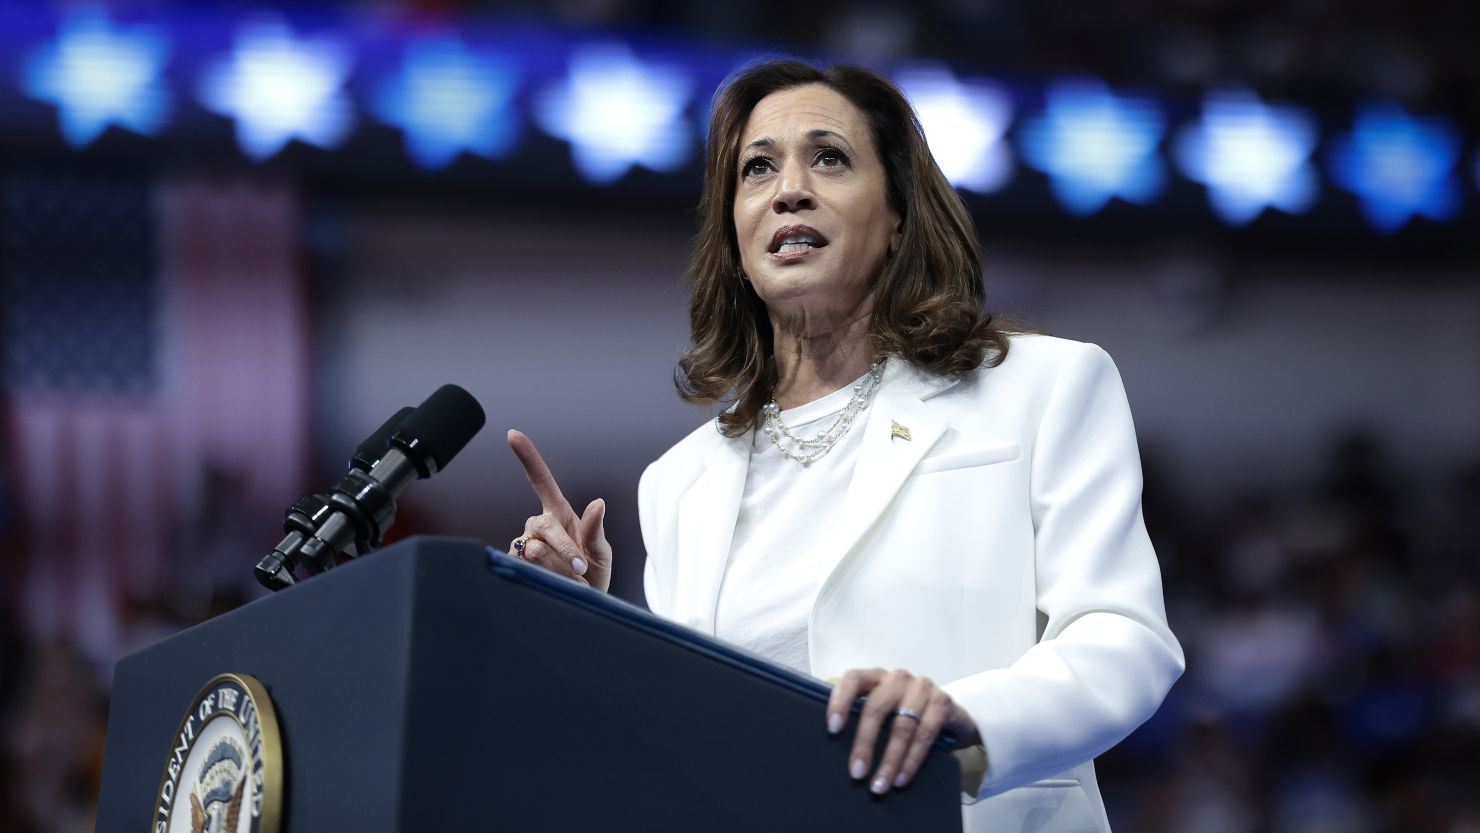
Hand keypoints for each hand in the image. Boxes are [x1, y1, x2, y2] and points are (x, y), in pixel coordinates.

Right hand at [506, 429, 612, 592]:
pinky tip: (554, 584)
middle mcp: (538, 526)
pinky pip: (526, 567)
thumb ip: (597, 530)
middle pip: (543, 525)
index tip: (513, 434)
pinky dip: (547, 578)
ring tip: (570, 580)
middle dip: (565, 548)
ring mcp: (525, 545)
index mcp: (560, 515)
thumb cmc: (592, 576)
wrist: (581, 606)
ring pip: (534, 549)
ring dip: (558, 567)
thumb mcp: (602, 553)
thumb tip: (598, 503)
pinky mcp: (515, 565)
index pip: (540, 480)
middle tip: (582, 569)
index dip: (527, 457)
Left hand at [826, 668, 980, 794]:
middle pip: (876, 707)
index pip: (853, 679)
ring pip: (901, 725)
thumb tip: (840, 753)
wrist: (951, 718)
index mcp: (876, 677)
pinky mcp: (942, 702)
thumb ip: (865, 720)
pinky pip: (925, 734)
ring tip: (880, 784)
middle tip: (856, 773)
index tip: (833, 728)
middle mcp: (897, 678)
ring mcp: (921, 687)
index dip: (841, 701)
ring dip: (890, 760)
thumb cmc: (907, 716)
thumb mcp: (884, 713)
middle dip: (864, 743)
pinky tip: (902, 778)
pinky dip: (912, 760)